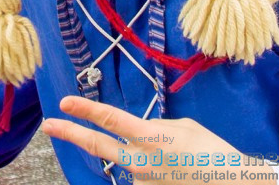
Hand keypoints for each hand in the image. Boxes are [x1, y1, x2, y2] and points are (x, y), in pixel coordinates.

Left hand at [41, 96, 274, 180]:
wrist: (229, 184)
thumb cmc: (211, 152)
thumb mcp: (183, 128)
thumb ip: (155, 127)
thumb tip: (141, 131)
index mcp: (151, 137)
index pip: (110, 120)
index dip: (85, 110)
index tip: (65, 102)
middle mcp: (140, 160)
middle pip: (98, 144)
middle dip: (70, 133)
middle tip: (49, 125)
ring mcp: (142, 180)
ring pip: (127, 159)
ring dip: (139, 154)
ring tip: (176, 158)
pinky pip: (142, 173)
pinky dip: (152, 167)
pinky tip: (174, 169)